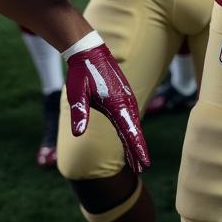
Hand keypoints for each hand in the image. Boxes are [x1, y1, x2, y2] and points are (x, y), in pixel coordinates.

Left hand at [66, 45, 149, 172]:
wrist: (89, 51)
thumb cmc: (81, 73)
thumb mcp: (76, 93)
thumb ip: (79, 112)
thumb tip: (78, 133)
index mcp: (116, 104)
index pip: (129, 132)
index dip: (137, 149)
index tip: (145, 164)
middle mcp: (125, 102)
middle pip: (134, 131)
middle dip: (138, 150)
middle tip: (141, 169)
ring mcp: (126, 98)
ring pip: (133, 125)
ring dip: (135, 141)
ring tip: (137, 161)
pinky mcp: (124, 95)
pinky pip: (130, 117)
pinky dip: (132, 130)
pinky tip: (130, 138)